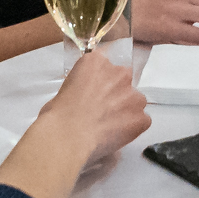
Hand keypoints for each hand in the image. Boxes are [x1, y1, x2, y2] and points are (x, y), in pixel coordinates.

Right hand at [0, 50, 151, 197]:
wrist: (67, 136)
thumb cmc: (57, 114)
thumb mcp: (64, 88)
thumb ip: (81, 85)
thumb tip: (83, 98)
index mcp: (97, 61)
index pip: (104, 64)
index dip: (100, 80)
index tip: (94, 91)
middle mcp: (120, 73)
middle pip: (123, 80)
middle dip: (115, 93)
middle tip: (101, 110)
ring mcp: (134, 96)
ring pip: (135, 101)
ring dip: (125, 110)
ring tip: (108, 126)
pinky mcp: (141, 118)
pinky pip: (141, 121)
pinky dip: (132, 128)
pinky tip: (117, 136)